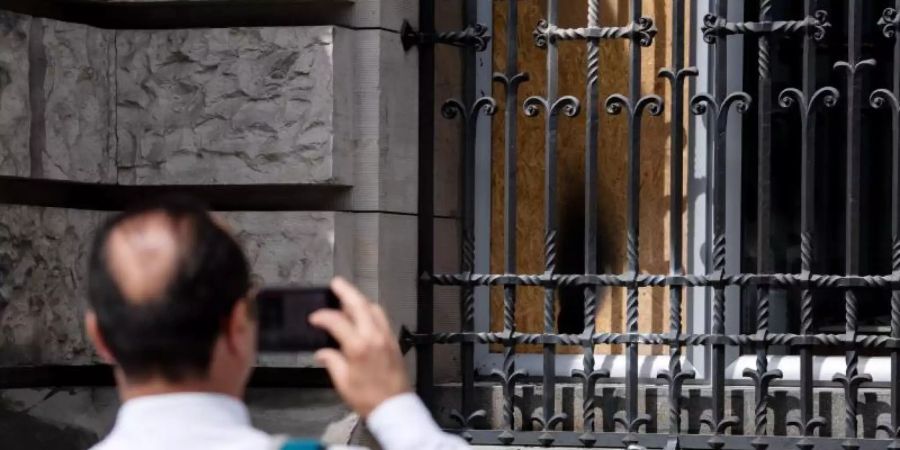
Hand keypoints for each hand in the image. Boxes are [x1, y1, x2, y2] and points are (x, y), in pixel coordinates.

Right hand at [309, 277, 411, 417]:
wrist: (394, 408)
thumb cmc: (369, 399)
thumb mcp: (343, 383)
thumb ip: (332, 362)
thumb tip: (323, 353)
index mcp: (358, 347)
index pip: (337, 321)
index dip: (323, 316)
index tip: (314, 318)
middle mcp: (374, 337)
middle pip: (360, 305)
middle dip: (347, 291)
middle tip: (336, 284)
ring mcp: (386, 337)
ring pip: (374, 309)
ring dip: (361, 300)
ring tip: (348, 299)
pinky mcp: (393, 342)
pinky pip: (382, 319)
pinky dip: (371, 312)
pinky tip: (363, 316)